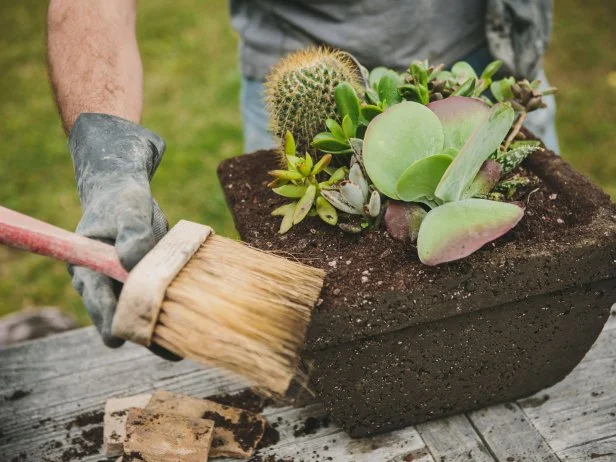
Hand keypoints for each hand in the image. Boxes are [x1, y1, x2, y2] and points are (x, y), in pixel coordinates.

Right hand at [68, 113, 178, 359]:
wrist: (128, 198)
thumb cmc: (123, 201)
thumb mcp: (129, 208)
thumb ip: (133, 232)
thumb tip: (133, 263)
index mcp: (88, 271)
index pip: (97, 303)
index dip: (112, 321)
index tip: (127, 336)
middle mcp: (105, 287)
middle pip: (123, 319)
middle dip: (145, 333)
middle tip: (170, 349)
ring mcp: (127, 290)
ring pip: (144, 318)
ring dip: (165, 327)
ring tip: (190, 339)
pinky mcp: (147, 288)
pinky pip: (160, 305)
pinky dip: (176, 310)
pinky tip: (197, 317)